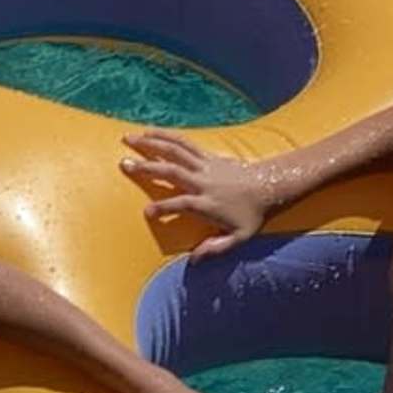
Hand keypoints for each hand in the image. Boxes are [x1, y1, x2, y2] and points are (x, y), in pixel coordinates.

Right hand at [119, 129, 281, 252]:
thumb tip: (194, 260)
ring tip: (128, 138)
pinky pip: (184, 143)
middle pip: (172, 171)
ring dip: (151, 143)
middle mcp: (203, 182)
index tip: (146, 213)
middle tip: (123, 163)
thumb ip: (215, 249)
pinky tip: (149, 131)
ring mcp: (205, 165)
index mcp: (207, 203)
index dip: (163, 208)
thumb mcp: (238, 238)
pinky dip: (166, 135)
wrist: (269, 186)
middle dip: (146, 167)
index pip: (181, 204)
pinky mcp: (207, 156)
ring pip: (175, 150)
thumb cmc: (251, 215)